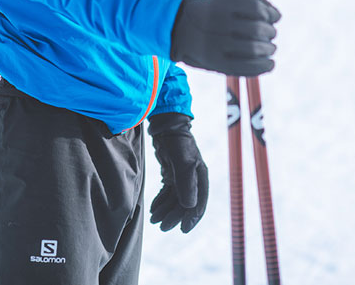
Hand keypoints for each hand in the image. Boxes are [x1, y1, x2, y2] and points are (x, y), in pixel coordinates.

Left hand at [149, 113, 208, 232]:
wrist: (165, 125)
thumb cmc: (177, 141)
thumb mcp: (183, 161)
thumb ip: (186, 183)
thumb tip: (189, 206)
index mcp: (200, 176)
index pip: (199, 203)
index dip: (191, 218)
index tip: (182, 229)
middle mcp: (193, 178)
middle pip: (185, 203)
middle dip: (174, 216)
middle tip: (162, 226)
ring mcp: (182, 176)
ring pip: (175, 199)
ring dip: (166, 210)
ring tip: (154, 219)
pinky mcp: (171, 173)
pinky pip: (167, 192)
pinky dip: (161, 201)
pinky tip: (154, 209)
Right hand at [170, 0, 280, 75]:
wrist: (182, 30)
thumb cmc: (214, 9)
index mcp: (219, 3)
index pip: (255, 7)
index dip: (270, 12)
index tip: (273, 16)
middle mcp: (215, 23)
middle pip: (256, 29)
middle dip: (270, 31)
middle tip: (270, 32)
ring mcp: (215, 45)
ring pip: (254, 49)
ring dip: (269, 48)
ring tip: (270, 47)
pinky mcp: (217, 64)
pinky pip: (246, 68)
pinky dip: (264, 66)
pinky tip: (270, 62)